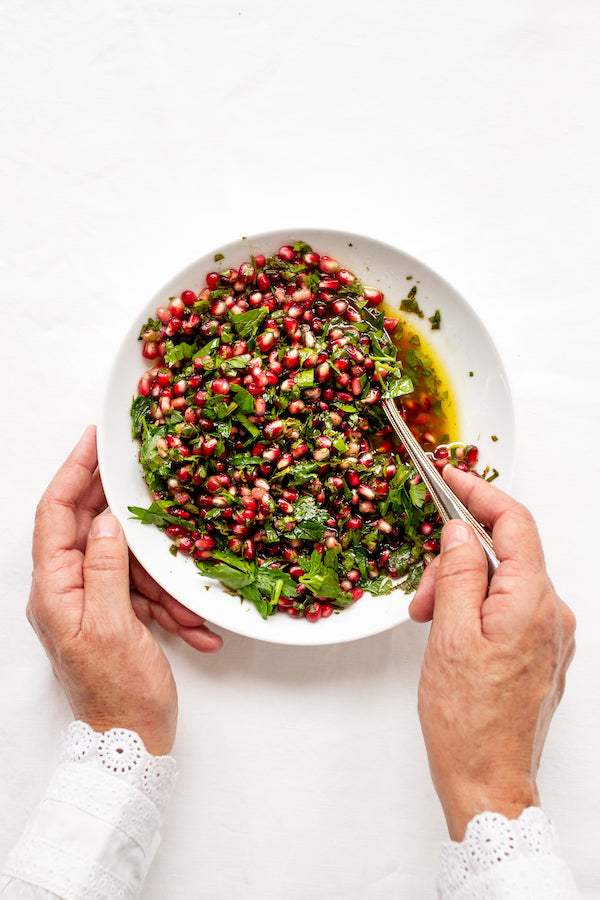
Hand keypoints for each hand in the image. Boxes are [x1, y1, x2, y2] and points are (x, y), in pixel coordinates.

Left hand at [27, 425, 222, 754]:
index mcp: (54, 589)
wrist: (131, 747)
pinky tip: (194, 626)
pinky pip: (142, 594)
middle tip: (154, 487)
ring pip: (126, 565)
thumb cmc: (117, 694)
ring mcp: (92, 604)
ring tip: (186, 605)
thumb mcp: (112, 625)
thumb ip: (106, 567)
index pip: (55, 514)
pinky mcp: (116, 618)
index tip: (94, 439)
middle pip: (93, 532)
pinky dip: (169, 604)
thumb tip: (106, 520)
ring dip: (162, 580)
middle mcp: (67, 591)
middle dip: (129, 520)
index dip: (74, 472)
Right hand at [409, 466, 574, 840]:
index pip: (514, 522)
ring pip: (501, 583)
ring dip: (461, 590)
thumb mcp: (449, 634)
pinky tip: (449, 633)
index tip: (450, 475)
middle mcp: (551, 614)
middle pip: (504, 555)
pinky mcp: (540, 652)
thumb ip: (459, 572)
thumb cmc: (467, 720)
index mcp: (533, 602)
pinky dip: (474, 608)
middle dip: (456, 562)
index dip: (480, 492)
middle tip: (421, 597)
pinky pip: (507, 609)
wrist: (488, 782)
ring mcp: (549, 635)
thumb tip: (461, 530)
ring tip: (429, 624)